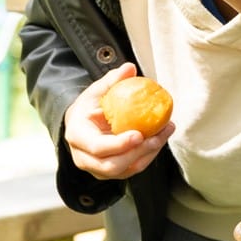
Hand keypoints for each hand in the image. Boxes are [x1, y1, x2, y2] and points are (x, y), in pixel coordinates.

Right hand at [63, 63, 175, 179]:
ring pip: (124, 170)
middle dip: (138, 152)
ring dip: (148, 154)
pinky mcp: (111, 172)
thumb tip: (129, 68)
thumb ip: (111, 81)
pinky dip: (148, 156)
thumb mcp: (96, 92)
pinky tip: (160, 139)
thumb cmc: (90, 106)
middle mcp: (84, 157)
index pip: (97, 147)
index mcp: (77, 136)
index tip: (139, 134)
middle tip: (157, 136)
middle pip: (111, 165)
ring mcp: (97, 168)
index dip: (118, 144)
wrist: (83, 124)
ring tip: (163, 133)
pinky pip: (132, 169)